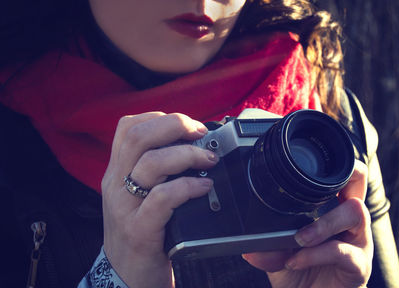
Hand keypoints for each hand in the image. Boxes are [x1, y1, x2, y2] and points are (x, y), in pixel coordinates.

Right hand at [100, 112, 218, 287]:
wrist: (126, 276)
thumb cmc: (142, 232)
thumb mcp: (139, 196)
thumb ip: (157, 172)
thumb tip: (194, 146)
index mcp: (117, 172)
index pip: (128, 127)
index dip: (160, 117)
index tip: (189, 126)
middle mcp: (116, 185)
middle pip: (137, 136)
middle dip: (175, 126)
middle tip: (201, 134)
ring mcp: (125, 207)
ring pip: (151, 163)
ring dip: (187, 155)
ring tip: (209, 160)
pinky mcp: (139, 230)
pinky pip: (162, 198)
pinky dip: (188, 187)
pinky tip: (204, 187)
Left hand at [243, 160, 372, 287]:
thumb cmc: (302, 275)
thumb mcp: (279, 255)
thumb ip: (268, 246)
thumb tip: (249, 246)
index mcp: (335, 211)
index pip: (346, 177)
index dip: (338, 164)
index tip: (315, 163)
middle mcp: (351, 222)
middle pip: (358, 183)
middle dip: (340, 180)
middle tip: (312, 196)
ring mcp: (359, 242)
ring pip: (354, 212)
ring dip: (323, 223)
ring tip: (300, 238)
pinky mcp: (360, 266)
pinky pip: (343, 251)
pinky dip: (316, 254)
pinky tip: (296, 260)